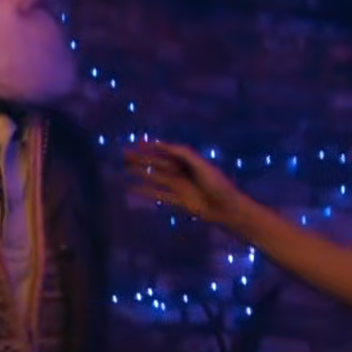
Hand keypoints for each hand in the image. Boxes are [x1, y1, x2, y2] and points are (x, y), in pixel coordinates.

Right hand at [126, 141, 247, 225]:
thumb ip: (184, 154)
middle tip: (124, 154)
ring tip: (125, 168)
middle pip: (158, 163)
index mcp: (189, 161)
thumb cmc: (218, 184)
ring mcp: (179, 187)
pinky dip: (146, 192)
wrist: (227, 209)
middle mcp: (182, 172)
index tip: (137, 143)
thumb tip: (162, 145)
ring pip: (156, 177)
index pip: (166, 151)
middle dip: (142, 158)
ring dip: (141, 172)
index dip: (152, 147)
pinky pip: (159, 194)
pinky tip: (133, 188)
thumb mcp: (202, 165)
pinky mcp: (178, 201)